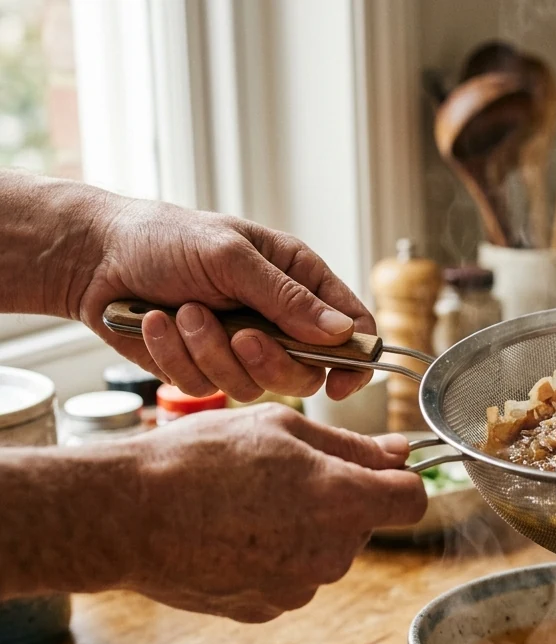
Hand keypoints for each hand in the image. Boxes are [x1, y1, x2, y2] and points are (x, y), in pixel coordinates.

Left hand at [77, 197, 372, 401]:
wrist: (94, 257)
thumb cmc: (165, 238)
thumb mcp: (232, 257)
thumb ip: (288, 298)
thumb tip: (343, 331)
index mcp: (298, 282)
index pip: (352, 329)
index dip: (355, 361)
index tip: (340, 383)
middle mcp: (276, 321)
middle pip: (305, 373)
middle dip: (270, 362)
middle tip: (242, 337)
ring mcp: (240, 349)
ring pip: (254, 386)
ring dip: (211, 352)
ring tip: (183, 313)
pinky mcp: (202, 369)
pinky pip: (205, 387)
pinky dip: (177, 357)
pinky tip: (156, 323)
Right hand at [123, 405, 425, 621]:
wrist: (126, 515)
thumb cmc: (200, 459)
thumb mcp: (281, 429)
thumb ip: (352, 446)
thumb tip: (399, 454)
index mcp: (344, 502)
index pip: (412, 499)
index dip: (399, 480)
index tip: (378, 470)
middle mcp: (332, 554)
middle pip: (363, 524)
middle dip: (341, 499)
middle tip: (284, 474)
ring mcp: (299, 587)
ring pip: (326, 551)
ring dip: (305, 528)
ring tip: (247, 503)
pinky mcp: (266, 609)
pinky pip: (290, 577)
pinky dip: (273, 557)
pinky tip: (232, 535)